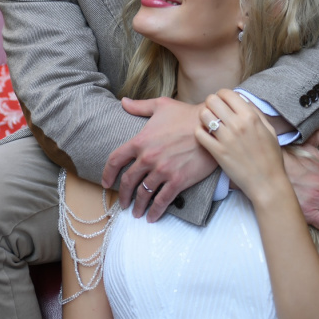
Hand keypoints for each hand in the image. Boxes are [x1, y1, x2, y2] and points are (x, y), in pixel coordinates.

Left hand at [102, 97, 216, 221]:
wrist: (212, 127)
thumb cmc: (186, 114)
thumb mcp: (161, 105)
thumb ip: (139, 106)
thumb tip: (123, 102)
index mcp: (141, 141)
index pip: (115, 160)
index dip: (107, 173)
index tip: (106, 183)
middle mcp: (148, 158)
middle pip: (128, 181)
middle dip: (123, 195)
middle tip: (123, 203)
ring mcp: (163, 171)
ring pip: (144, 194)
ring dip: (138, 206)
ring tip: (136, 213)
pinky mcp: (178, 181)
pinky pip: (162, 200)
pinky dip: (155, 211)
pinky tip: (152, 217)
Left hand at [194, 90, 285, 202]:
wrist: (267, 182)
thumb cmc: (270, 156)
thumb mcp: (269, 129)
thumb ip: (255, 112)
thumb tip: (241, 99)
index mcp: (251, 117)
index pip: (227, 93)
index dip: (222, 95)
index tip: (223, 101)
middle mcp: (237, 124)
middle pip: (212, 100)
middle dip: (211, 103)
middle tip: (215, 111)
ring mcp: (226, 138)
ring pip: (204, 115)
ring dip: (205, 117)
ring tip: (211, 123)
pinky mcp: (217, 152)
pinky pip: (199, 134)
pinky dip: (200, 132)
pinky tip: (207, 135)